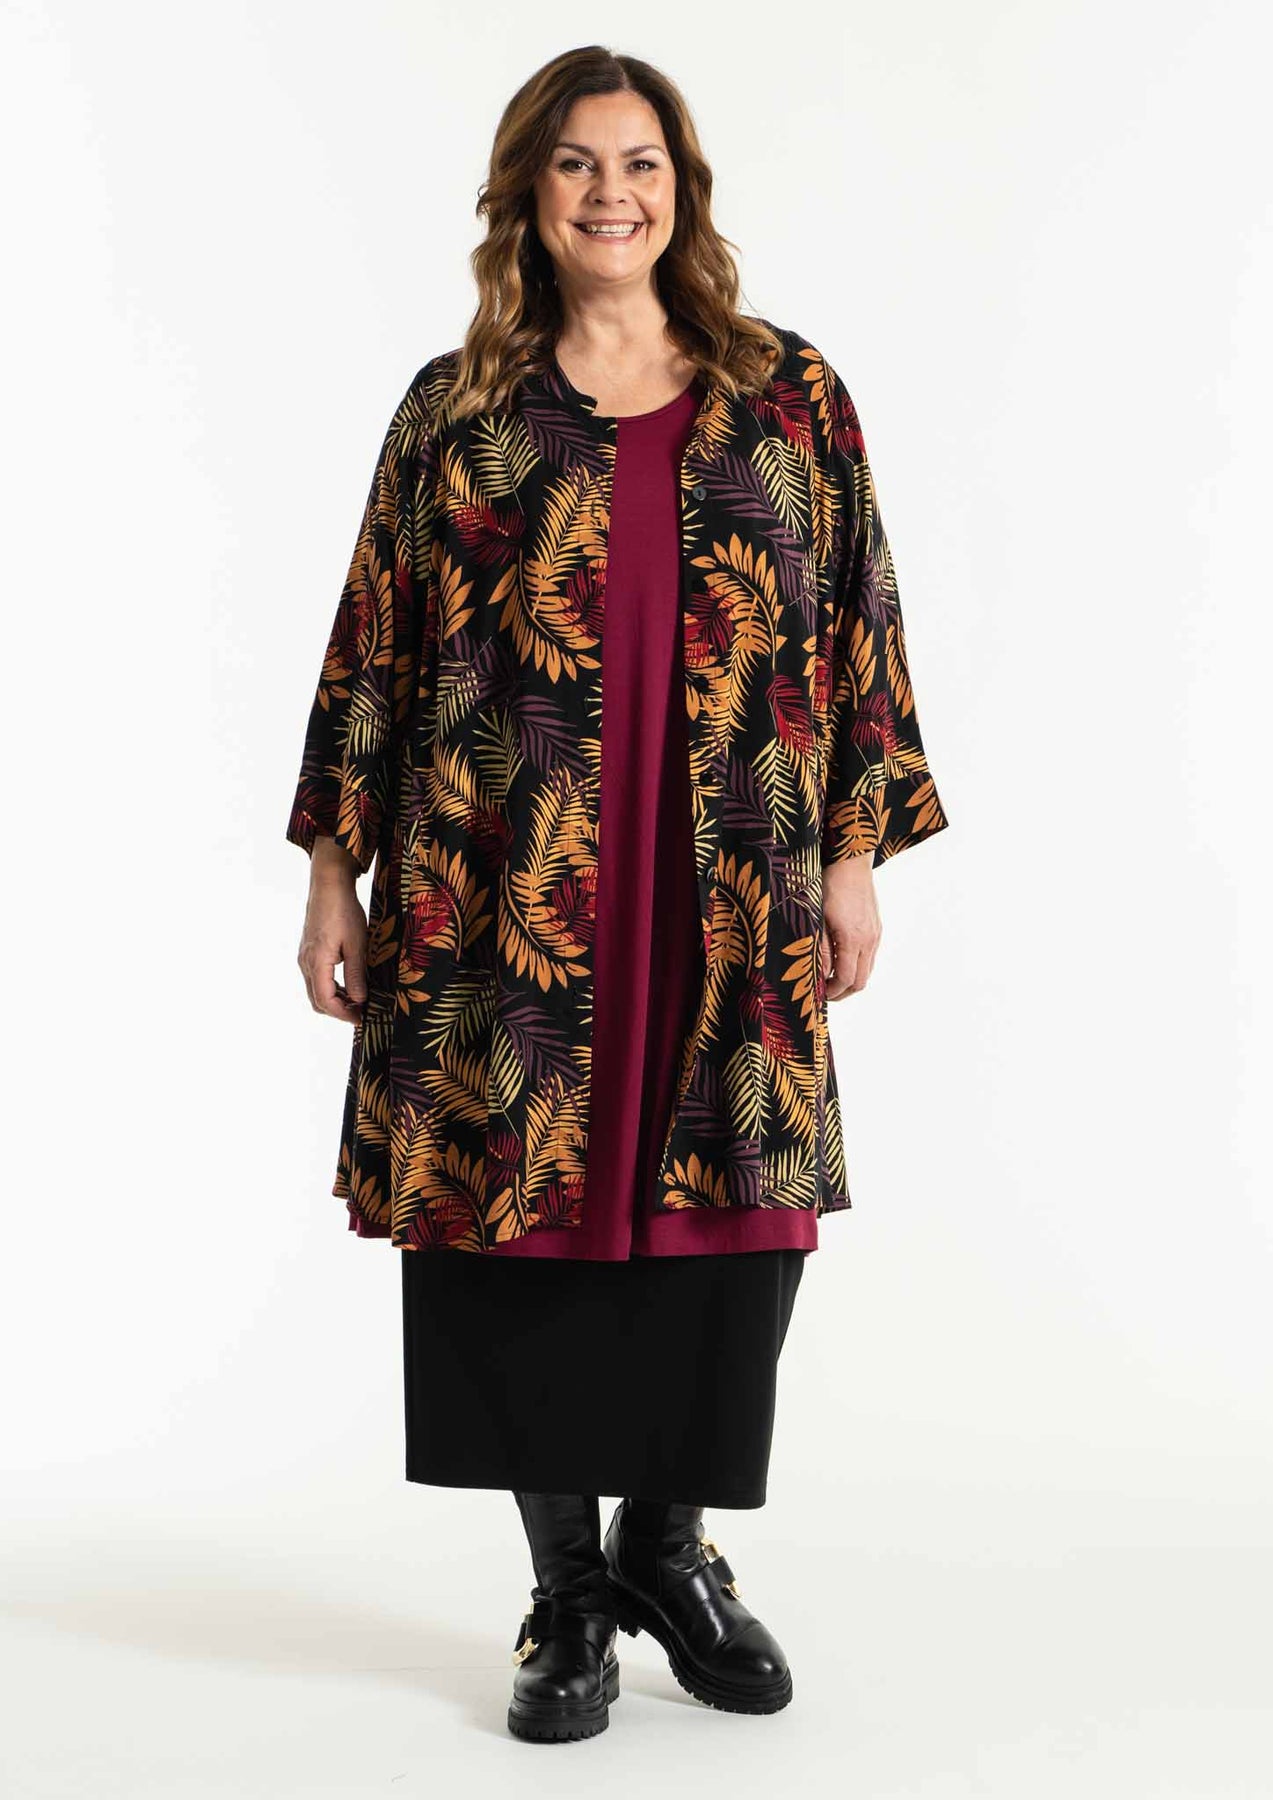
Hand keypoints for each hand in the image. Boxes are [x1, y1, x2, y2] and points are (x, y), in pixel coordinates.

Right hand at [297, 838, 369, 1022]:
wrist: (328, 885)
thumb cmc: (343, 910)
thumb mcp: (357, 944)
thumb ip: (356, 974)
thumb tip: (358, 1000)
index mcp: (316, 962)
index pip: (325, 1000)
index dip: (343, 1014)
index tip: (360, 1019)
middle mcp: (305, 962)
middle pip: (317, 999)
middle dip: (338, 1011)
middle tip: (361, 1013)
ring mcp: (305, 956)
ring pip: (316, 990)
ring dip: (335, 1000)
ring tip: (358, 1001)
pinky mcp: (308, 951)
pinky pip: (316, 978)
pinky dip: (331, 987)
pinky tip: (348, 985)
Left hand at [820, 852, 880, 999]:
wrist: (850, 862)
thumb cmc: (829, 887)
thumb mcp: (818, 920)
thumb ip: (821, 950)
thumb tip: (820, 976)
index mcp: (853, 939)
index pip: (846, 979)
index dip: (832, 992)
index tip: (819, 994)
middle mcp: (869, 939)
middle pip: (861, 981)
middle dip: (843, 992)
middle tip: (825, 993)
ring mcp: (876, 934)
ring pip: (868, 970)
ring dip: (851, 979)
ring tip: (832, 979)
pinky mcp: (877, 928)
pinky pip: (870, 956)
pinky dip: (858, 965)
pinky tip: (842, 960)